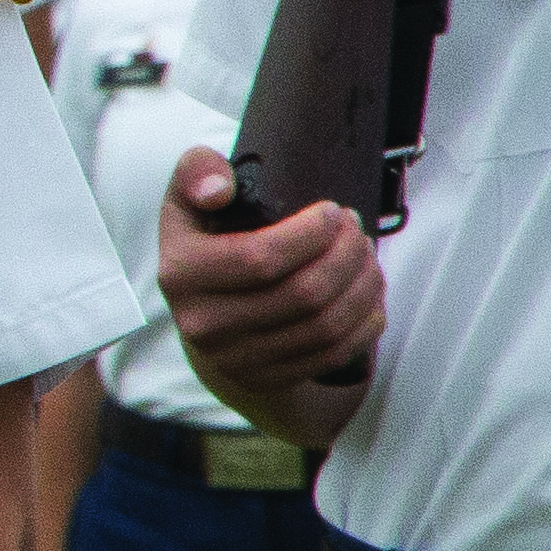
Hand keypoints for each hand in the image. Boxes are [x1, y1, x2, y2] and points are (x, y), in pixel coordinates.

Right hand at [156, 150, 377, 438]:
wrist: (202, 316)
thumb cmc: (206, 245)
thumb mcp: (188, 201)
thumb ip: (196, 172)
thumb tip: (218, 190)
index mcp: (181, 274)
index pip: (259, 259)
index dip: (309, 234)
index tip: (332, 211)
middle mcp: (203, 324)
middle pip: (301, 294)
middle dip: (345, 256)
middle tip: (356, 231)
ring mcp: (235, 359)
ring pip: (323, 325)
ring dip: (361, 286)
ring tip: (366, 257)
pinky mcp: (266, 378)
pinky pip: (332, 353)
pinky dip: (364, 322)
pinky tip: (369, 295)